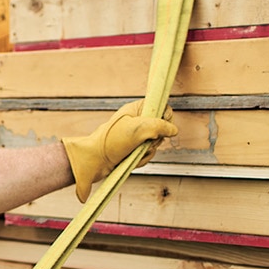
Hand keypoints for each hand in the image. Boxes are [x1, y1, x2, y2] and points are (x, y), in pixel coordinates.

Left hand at [61, 99, 178, 202]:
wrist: (94, 161)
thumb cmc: (111, 141)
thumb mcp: (138, 129)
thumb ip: (160, 126)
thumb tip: (174, 130)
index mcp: (137, 109)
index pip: (162, 108)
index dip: (165, 118)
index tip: (159, 128)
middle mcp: (137, 121)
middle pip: (161, 129)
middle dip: (155, 140)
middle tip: (144, 143)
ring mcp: (135, 136)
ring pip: (155, 144)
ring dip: (147, 152)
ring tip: (134, 152)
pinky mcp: (133, 149)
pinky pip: (147, 154)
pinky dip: (142, 159)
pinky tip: (131, 159)